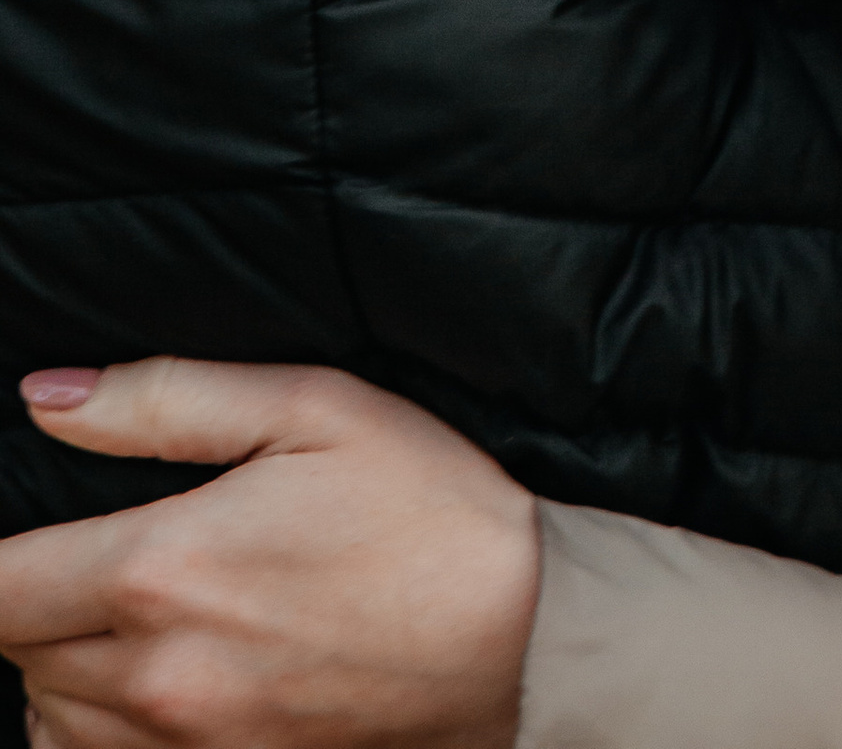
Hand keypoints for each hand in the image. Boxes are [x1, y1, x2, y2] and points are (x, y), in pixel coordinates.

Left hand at [0, 361, 536, 748]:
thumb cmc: (427, 507)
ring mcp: (187, 748)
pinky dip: (99, 732)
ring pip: (49, 725)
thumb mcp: (313, 408)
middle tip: (104, 552)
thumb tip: (49, 396)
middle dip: (38, 601)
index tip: (20, 538)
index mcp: (164, 569)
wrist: (523, 636)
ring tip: (126, 616)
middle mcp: (156, 676)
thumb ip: (166, 400)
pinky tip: (148, 682)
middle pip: (18, 655)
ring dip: (61, 671)